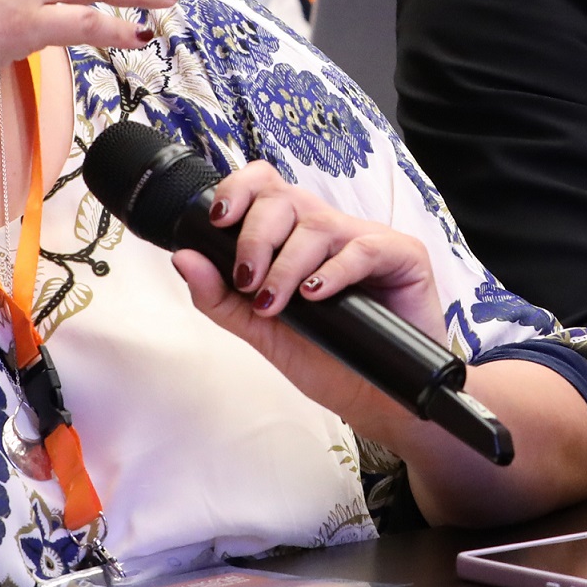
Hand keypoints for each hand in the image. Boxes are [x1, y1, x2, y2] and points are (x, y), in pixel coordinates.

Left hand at [170, 161, 445, 432]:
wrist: (378, 400)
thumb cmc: (329, 360)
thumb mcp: (263, 331)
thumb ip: (221, 297)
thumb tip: (183, 257)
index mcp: (296, 236)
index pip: (266, 186)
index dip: (239, 190)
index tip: (218, 222)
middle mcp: (329, 230)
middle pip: (285, 198)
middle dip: (255, 239)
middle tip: (249, 283)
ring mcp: (367, 239)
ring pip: (318, 224)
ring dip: (287, 266)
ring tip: (277, 303)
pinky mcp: (403, 256)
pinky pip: (363, 248)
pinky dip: (333, 271)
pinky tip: (316, 295)